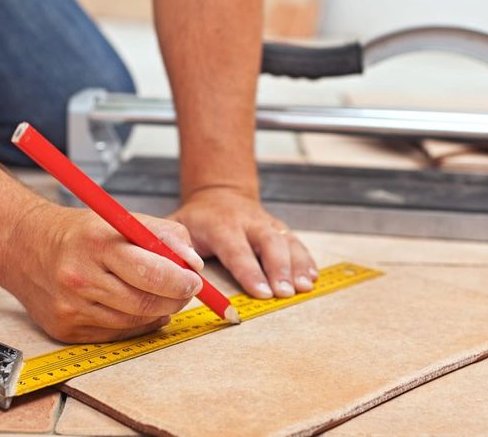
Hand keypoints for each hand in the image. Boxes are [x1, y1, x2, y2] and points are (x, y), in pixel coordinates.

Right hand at [0, 204, 203, 342]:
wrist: (24, 246)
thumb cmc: (80, 233)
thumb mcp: (123, 219)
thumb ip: (165, 235)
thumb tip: (194, 264)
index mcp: (97, 243)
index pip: (151, 271)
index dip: (181, 280)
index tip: (195, 280)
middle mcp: (80, 276)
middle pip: (145, 302)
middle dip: (175, 299)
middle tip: (185, 290)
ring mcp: (71, 307)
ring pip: (134, 321)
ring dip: (157, 311)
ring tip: (160, 295)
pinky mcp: (65, 329)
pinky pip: (116, 334)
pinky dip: (135, 323)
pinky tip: (137, 308)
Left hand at [169, 187, 317, 298]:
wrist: (219, 195)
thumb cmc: (197, 219)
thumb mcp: (177, 226)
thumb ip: (175, 247)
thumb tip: (182, 271)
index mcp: (221, 225)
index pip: (237, 249)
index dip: (250, 271)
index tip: (261, 292)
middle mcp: (248, 222)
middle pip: (269, 243)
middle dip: (280, 268)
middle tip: (285, 293)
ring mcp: (267, 224)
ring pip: (287, 242)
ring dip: (297, 265)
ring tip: (303, 287)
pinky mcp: (279, 229)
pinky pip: (296, 243)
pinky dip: (306, 260)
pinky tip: (312, 278)